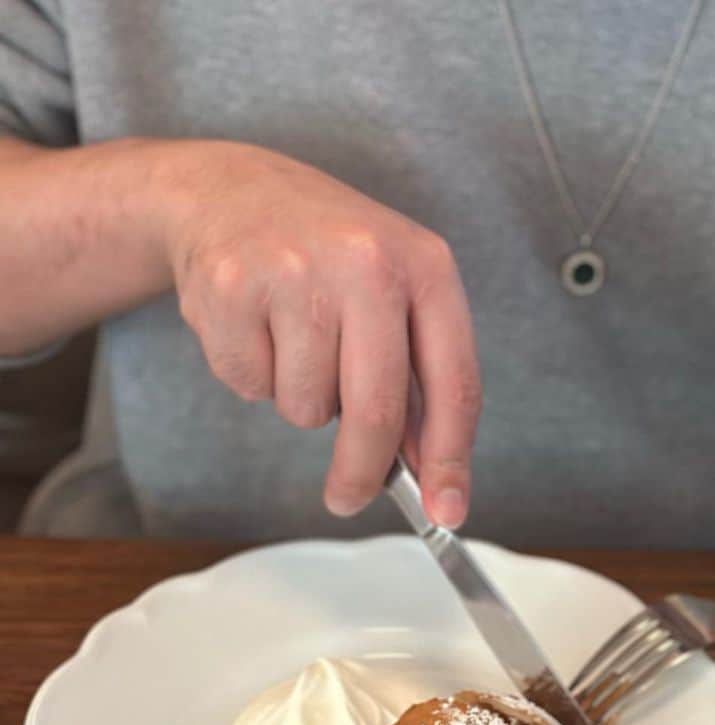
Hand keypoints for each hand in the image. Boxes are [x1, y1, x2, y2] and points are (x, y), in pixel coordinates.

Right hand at [163, 143, 480, 525]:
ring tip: (292, 340)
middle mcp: (366, 261)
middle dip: (361, 472)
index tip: (447, 513)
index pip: (454, 384)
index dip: (451, 460)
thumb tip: (432, 474)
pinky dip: (252, 376)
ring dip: (299, 400)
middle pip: (376, 410)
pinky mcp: (231, 287)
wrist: (228, 189)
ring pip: (307, 408)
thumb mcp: (393, 294)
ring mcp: (295, 271)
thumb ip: (418, 380)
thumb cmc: (326, 255)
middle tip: (346, 498)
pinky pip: (251, 386)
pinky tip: (254, 325)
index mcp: (425, 265)